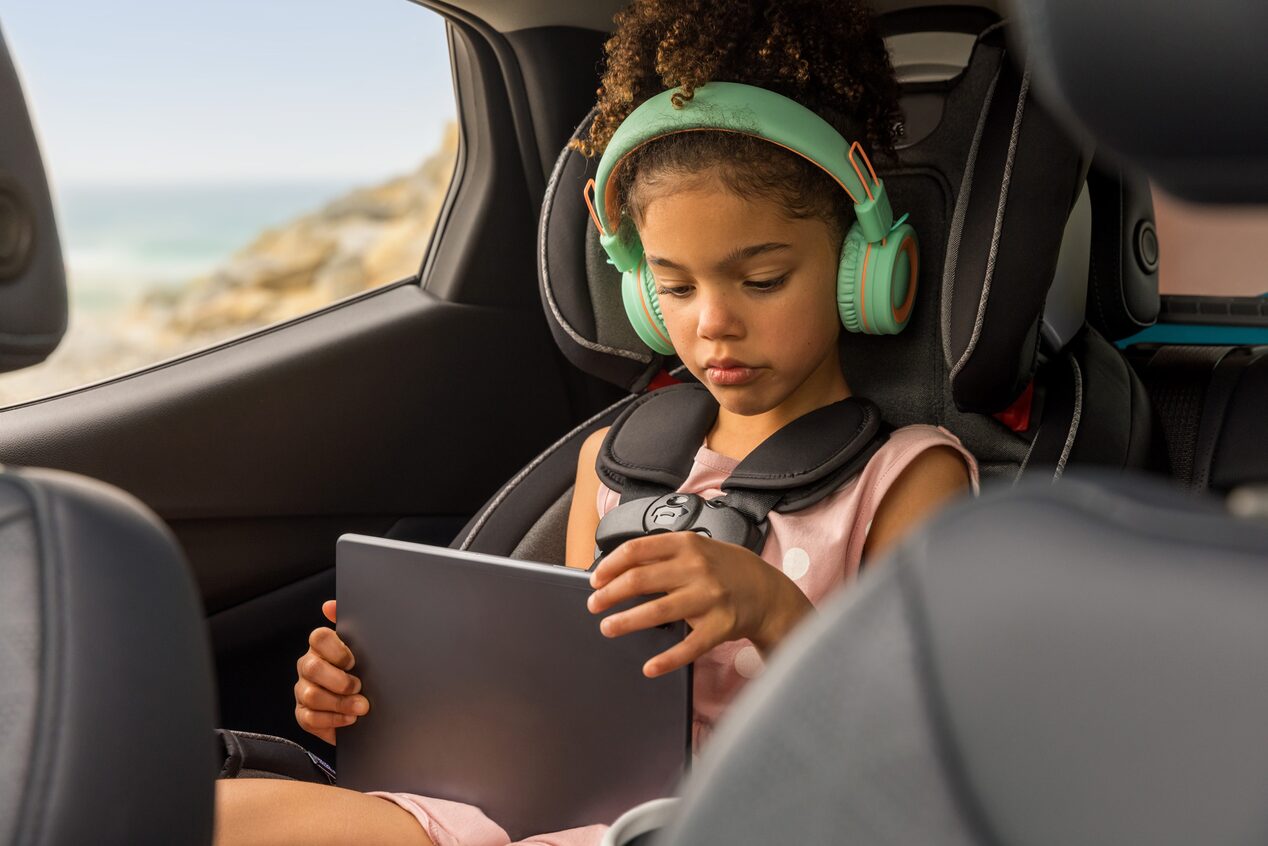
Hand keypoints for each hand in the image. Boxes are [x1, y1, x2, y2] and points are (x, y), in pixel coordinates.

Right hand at [294, 599, 368, 744]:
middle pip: (312, 668)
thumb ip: (352, 626)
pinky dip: (333, 719)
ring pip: (311, 695)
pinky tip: (350, 719)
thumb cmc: (363, 672)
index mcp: (323, 646)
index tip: (354, 661)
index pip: (318, 637)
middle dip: (339, 681)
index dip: (336, 650)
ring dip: (339, 703)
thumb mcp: (364, 650)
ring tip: (361, 707)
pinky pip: (310, 717)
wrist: (366, 707)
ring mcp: (303, 690)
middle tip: (359, 686)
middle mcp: (309, 665)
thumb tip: (329, 605)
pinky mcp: (303, 714)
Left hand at [587, 532, 812, 677]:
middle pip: (639, 580)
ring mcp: (709, 598)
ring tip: (608, 627)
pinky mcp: (719, 626)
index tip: (595, 579)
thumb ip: (664, 555)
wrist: (769, 592)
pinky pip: (688, 646)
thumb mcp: (698, 548)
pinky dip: (666, 660)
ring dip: (626, 622)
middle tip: (594, 605)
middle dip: (609, 595)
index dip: (610, 565)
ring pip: (656, 612)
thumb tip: (619, 567)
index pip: (637, 550)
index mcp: (687, 544)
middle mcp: (696, 568)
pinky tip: (650, 667)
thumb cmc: (727, 569)